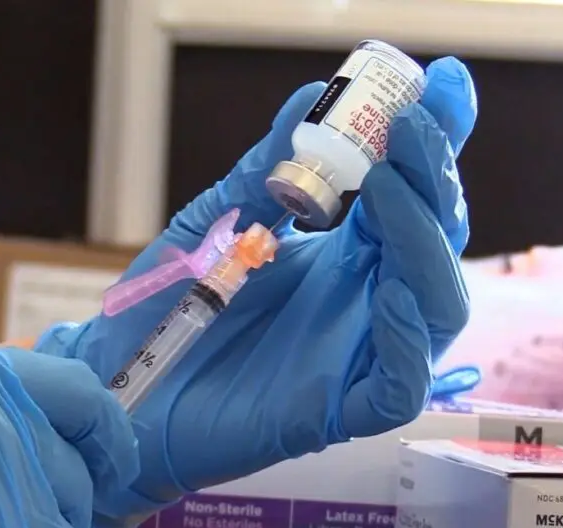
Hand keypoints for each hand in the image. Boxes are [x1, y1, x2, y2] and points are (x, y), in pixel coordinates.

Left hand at [36, 57, 476, 527]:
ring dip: (425, 246)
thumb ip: (264, 169)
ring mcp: (354, 353)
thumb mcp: (215, 223)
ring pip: (435, 307)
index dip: (433, 143)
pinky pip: (400, 386)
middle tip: (412, 126)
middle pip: (434, 242)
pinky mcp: (335, 410)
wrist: (119, 381)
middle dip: (435, 180)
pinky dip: (407, 339)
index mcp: (341, 253)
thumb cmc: (166, 306)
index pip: (409, 194)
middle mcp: (361, 298)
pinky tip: (388, 294)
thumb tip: (308, 98)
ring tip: (389, 191)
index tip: (442, 82)